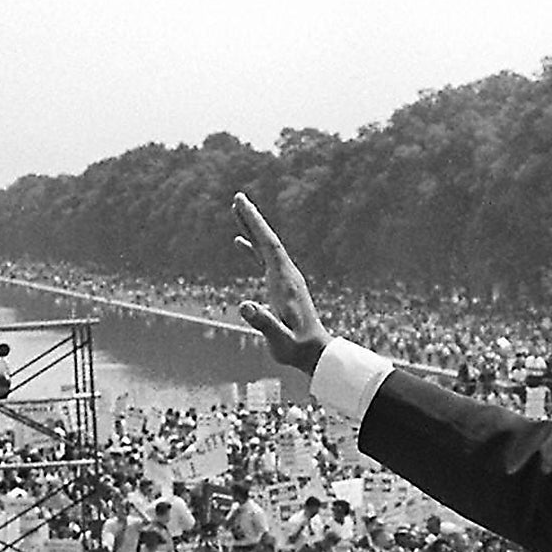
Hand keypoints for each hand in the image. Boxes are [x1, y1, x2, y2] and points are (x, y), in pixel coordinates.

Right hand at [232, 193, 330, 374]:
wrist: (314, 353)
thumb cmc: (296, 348)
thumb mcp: (279, 339)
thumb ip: (264, 323)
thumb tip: (244, 305)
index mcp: (285, 281)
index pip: (269, 245)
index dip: (255, 223)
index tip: (242, 203)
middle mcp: (286, 275)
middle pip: (268, 240)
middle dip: (253, 218)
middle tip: (237, 197)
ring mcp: (284, 279)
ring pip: (266, 247)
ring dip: (252, 228)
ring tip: (236, 210)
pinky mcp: (281, 286)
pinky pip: (264, 260)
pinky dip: (252, 248)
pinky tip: (240, 241)